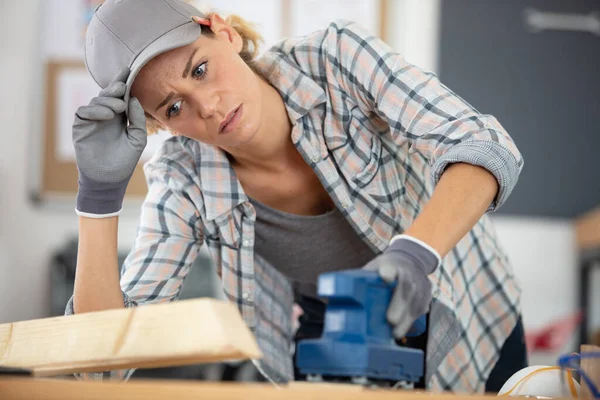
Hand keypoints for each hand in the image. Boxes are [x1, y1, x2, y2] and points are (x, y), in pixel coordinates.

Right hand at [72, 69, 146, 216]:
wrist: (110, 179)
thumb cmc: (124, 160)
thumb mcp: (137, 139)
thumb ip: (137, 119)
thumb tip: (134, 99)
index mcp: (119, 116)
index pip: (120, 95)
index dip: (122, 81)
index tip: (128, 68)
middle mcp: (105, 115)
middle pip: (108, 94)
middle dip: (115, 87)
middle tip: (123, 86)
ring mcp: (92, 120)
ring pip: (97, 100)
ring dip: (108, 101)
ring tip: (119, 107)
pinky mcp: (80, 127)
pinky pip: (84, 112)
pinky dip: (95, 110)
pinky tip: (107, 115)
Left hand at [362, 235, 440, 338]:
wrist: (411, 260)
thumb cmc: (385, 268)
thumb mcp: (373, 268)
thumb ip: (360, 281)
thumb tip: (334, 300)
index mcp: (390, 264)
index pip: (389, 266)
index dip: (388, 271)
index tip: (384, 277)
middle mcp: (407, 272)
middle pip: (406, 287)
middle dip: (398, 304)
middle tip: (390, 320)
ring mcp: (420, 282)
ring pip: (416, 300)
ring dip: (406, 318)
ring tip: (395, 333)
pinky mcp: (427, 294)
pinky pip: (422, 308)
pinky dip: (413, 321)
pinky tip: (403, 331)